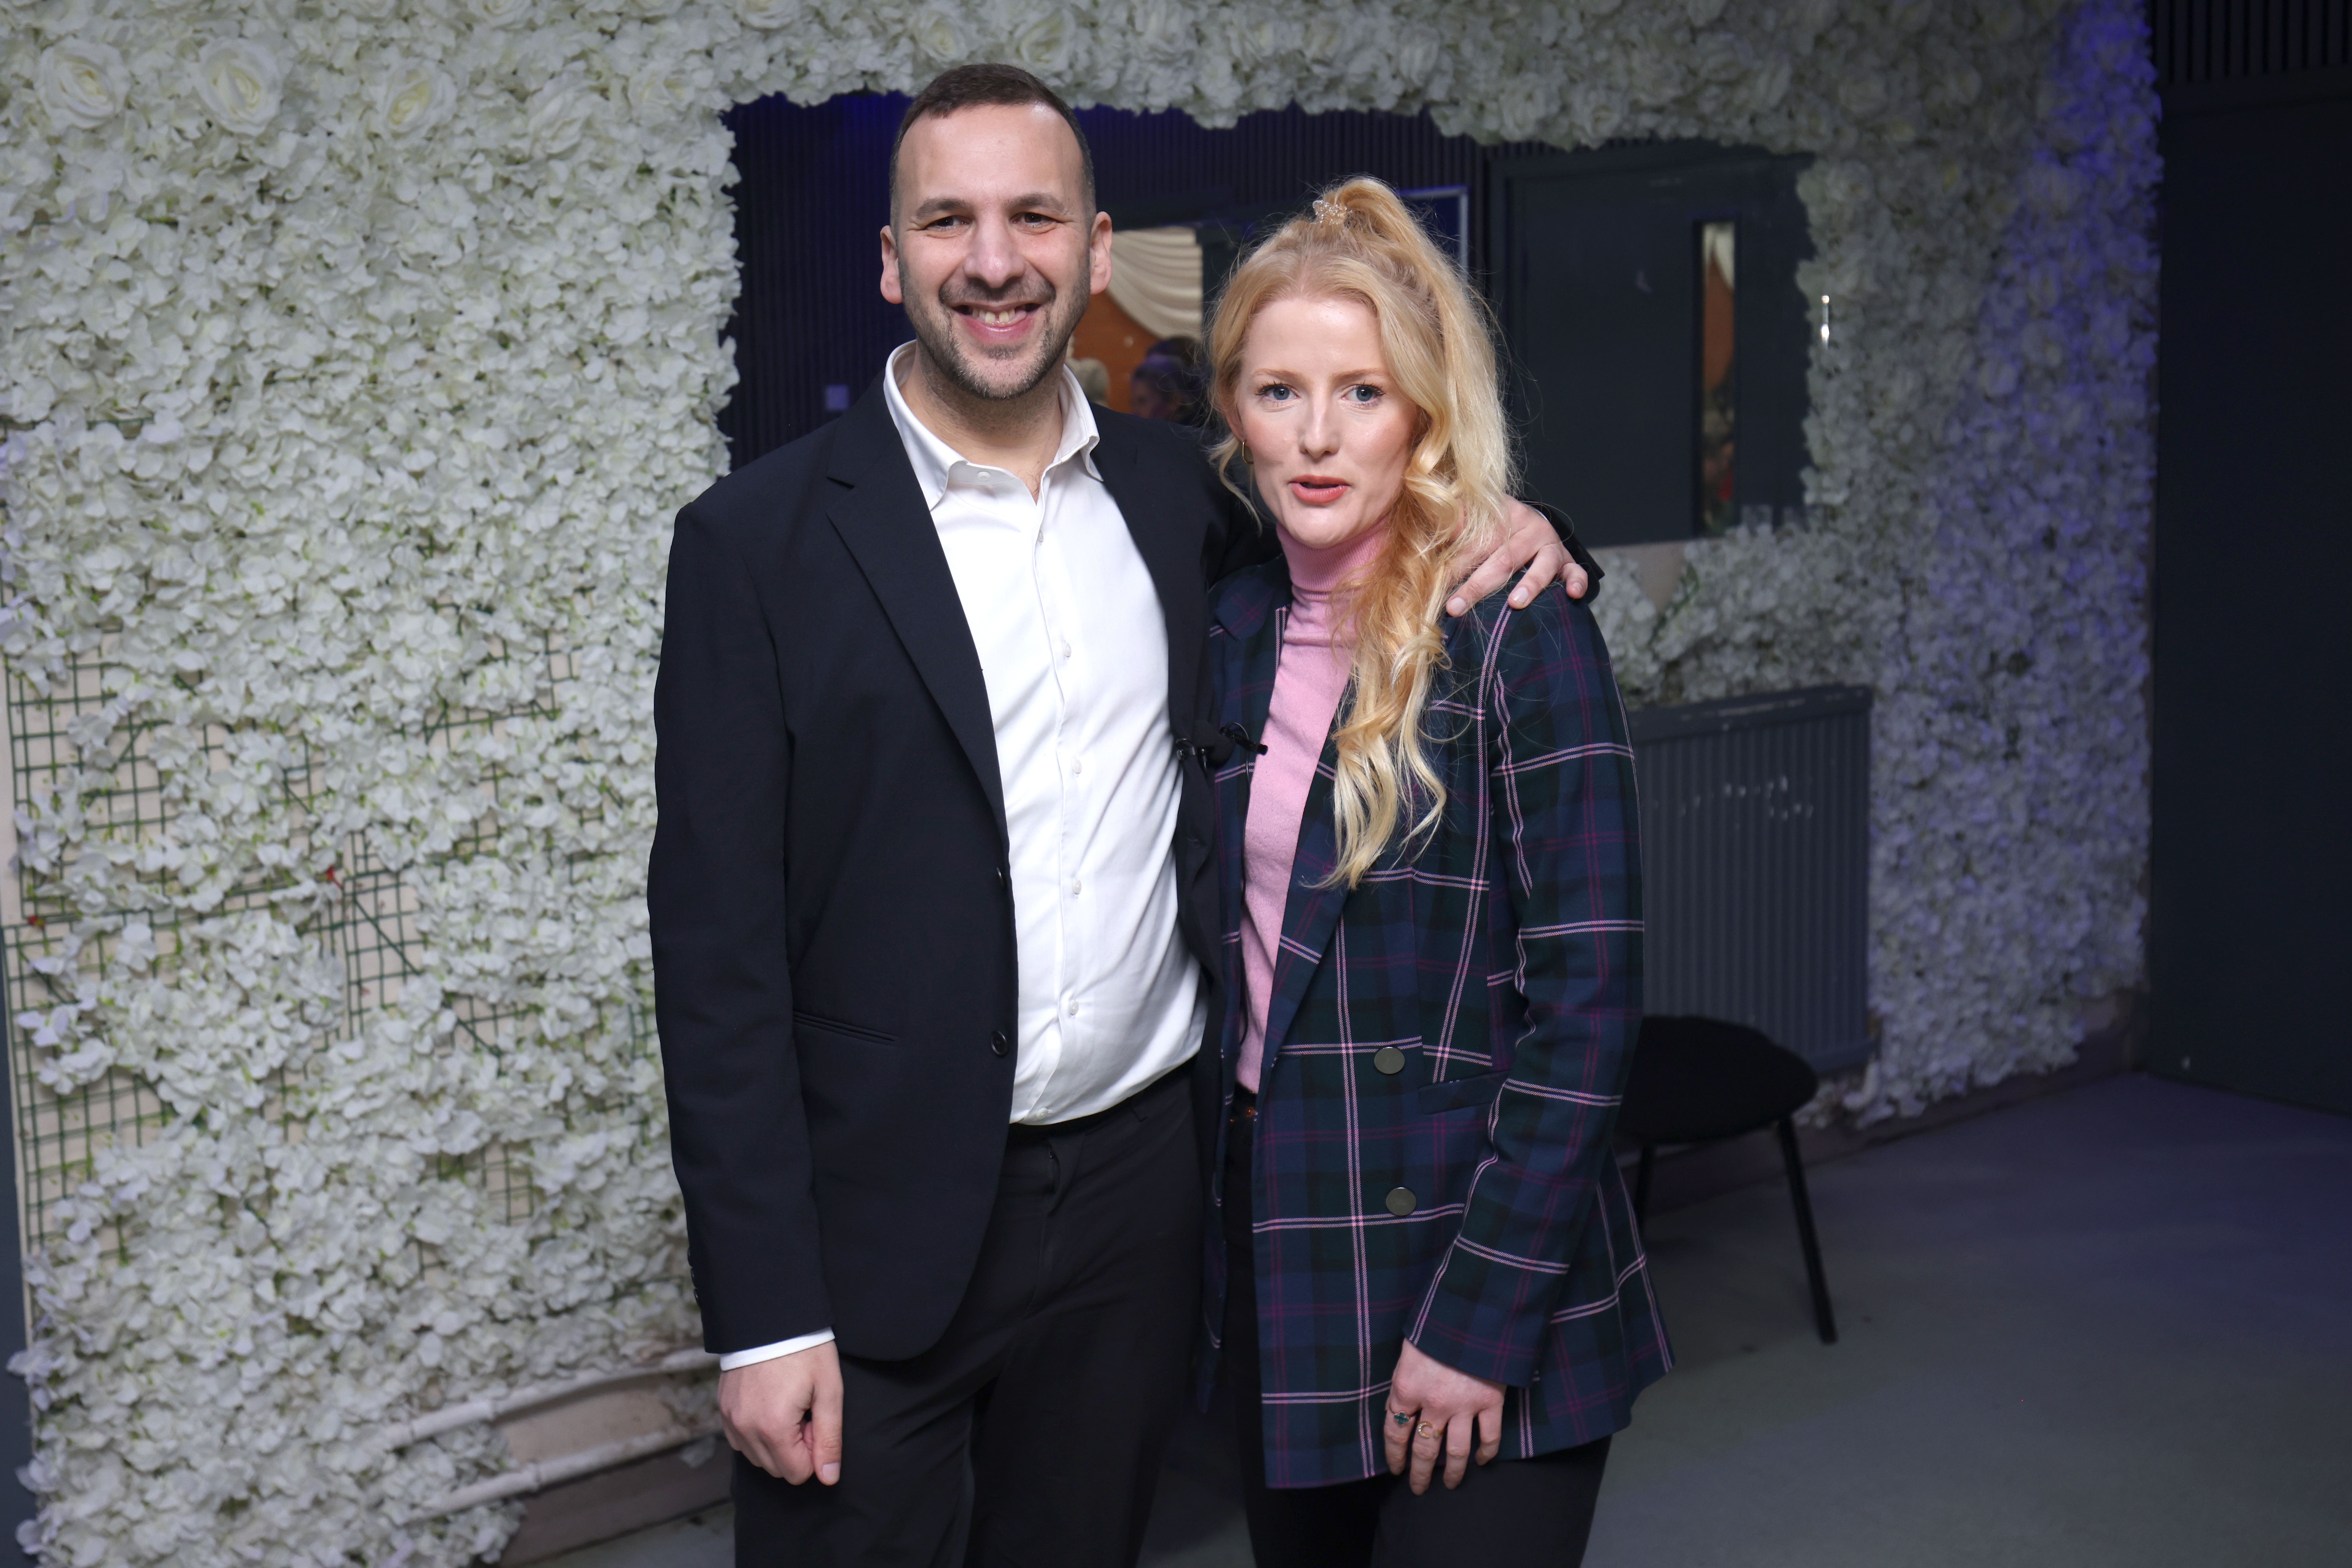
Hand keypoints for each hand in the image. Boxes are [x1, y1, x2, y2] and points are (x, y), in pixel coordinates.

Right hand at [719, 1341, 843, 1484]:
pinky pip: (741, 1441)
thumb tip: (829, 1477)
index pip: (797, 1473)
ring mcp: (731, 1419)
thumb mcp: (829, 1391)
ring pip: (758, 1458)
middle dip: (795, 1448)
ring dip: (776, 1442)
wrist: (772, 1316)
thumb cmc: (806, 1351)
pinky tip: (770, 1406)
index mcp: (773, 1427)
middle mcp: (746, 1429)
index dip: (813, 1450)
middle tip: (805, 1411)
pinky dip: (758, 1433)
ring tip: (788, 1406)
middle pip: (777, 1469)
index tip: (815, 1420)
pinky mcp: (723, 1409)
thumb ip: (829, 1439)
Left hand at [1383, 1339, 1504, 1492]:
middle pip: (1424, 1450)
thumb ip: (1402, 1386)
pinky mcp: (1490, 1401)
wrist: (1471, 1310)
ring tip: (1449, 1484)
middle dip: (1419, 1474)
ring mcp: (1464, 1405)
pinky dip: (1487, 1453)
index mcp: (1407, 1389)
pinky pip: (1490, 1437)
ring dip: (1452, 1472)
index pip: (1395, 1433)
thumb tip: (1396, 1413)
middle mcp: (1434, 1403)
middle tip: (1418, 1489)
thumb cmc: (1433, 1328)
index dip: (1394, 1455)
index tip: (1395, 1469)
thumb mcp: (1406, 1355)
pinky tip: (1482, 1461)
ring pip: (1457, 1452)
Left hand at [1446, 498, 1588, 616]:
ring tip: (1515, 603)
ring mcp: (1550, 545)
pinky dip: (1577, 581)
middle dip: (1478, 585)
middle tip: (1457, 606)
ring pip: (1542, 564)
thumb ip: (1454, 524)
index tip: (1436, 584)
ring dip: (1530, 584)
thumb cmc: (1493, 527)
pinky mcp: (1567, 560)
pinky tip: (1573, 594)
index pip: (1476, 542)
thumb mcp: (1474, 519)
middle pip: (1503, 558)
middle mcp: (1528, 529)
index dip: (1455, 564)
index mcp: (1501, 516)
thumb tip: (1427, 527)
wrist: (1528, 520)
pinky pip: (1576, 570)